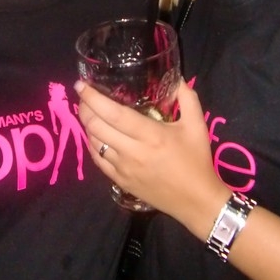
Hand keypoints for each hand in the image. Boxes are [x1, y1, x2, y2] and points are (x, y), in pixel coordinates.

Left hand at [75, 77, 228, 236]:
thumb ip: (186, 98)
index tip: (82, 84)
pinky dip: (91, 144)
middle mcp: (133, 151)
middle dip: (84, 107)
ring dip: (87, 125)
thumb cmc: (197, 160)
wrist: (196, 201)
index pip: (114, 114)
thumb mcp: (197, 125)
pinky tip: (93, 135)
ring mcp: (124, 168)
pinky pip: (97, 160)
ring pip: (94, 142)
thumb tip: (175, 78)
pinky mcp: (120, 181)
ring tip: (87, 111)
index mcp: (151, 135)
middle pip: (97, 126)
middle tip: (83, 95)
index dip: (93, 98)